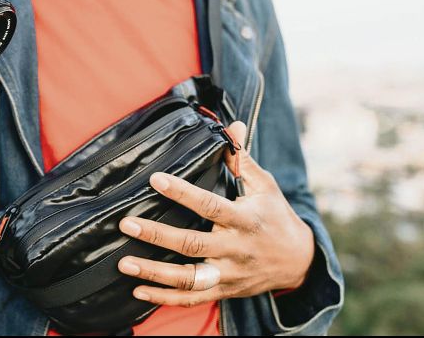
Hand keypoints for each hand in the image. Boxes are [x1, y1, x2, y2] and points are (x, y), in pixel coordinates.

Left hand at [117, 121, 314, 306]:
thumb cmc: (275, 216)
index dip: (182, 193)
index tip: (156, 179)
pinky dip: (165, 298)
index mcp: (245, 219)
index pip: (210, 205)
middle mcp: (236, 249)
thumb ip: (242, 159)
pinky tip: (138, 291)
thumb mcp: (265, 186)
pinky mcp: (224, 290)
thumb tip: (233, 125)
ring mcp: (229, 273)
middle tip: (126, 224)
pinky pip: (192, 298)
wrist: (299, 262)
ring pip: (189, 278)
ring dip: (154, 273)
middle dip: (157, 235)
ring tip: (124, 262)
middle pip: (192, 244)